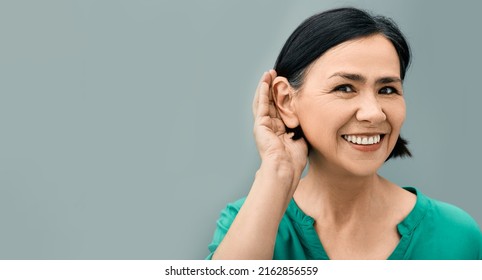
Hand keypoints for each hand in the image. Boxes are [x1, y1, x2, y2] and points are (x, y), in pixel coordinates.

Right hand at [252, 70, 307, 184]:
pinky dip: (263, 92)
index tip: (286, 83)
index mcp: (278, 130)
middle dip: (272, 87)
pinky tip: (265, 81)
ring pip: (263, 100)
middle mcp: (269, 126)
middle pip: (269, 102)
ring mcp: (263, 125)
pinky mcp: (260, 124)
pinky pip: (261, 104)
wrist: (285, 168)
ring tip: (269, 73)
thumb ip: (302, 126)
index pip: (279, 108)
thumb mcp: (301, 137)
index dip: (281, 95)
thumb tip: (310, 117)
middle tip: (275, 73)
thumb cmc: (294, 159)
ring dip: (266, 86)